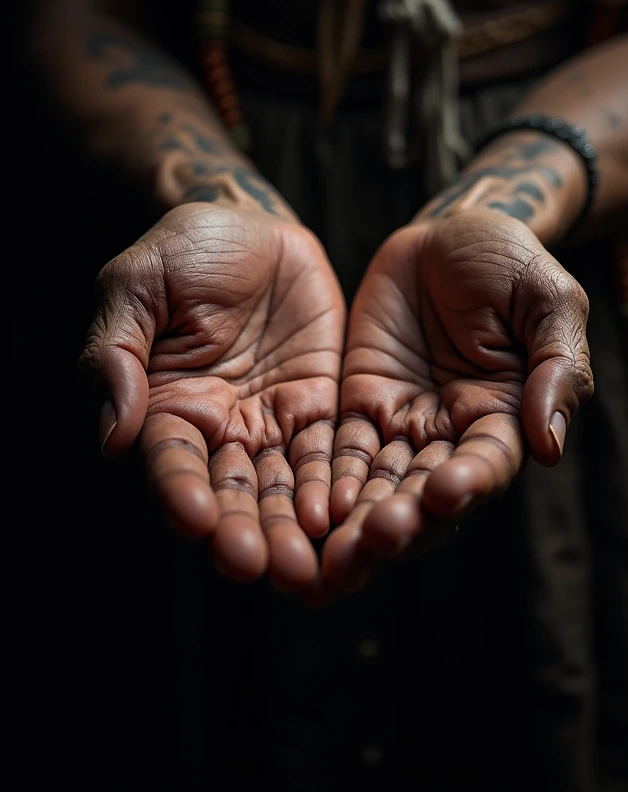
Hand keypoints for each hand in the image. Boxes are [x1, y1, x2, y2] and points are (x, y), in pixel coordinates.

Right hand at [80, 202, 344, 590]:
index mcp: (166, 406)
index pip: (172, 462)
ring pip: (283, 487)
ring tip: (310, 566)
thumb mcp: (137, 284)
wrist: (252, 223)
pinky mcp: (318, 406)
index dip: (181, 492)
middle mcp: (219, 428)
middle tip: (267, 569)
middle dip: (247, 532)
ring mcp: (271, 421)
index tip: (196, 521)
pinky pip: (330, 452)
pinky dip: (336, 486)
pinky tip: (348, 517)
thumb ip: (117, 354)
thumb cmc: (184, 249)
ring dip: (294, 528)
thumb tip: (114, 435)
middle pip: (231, 492)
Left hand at [322, 210, 592, 591]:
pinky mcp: (358, 405)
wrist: (446, 233)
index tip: (442, 494)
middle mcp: (451, 434)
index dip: (468, 482)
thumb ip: (557, 366)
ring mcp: (402, 423)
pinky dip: (324, 483)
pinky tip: (305, 513)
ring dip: (354, 524)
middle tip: (368, 546)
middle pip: (424, 492)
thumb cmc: (507, 261)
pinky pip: (338, 450)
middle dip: (400, 523)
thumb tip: (549, 444)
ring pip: (377, 485)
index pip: (487, 463)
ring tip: (331, 559)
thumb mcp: (547, 299)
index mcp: (504, 416)